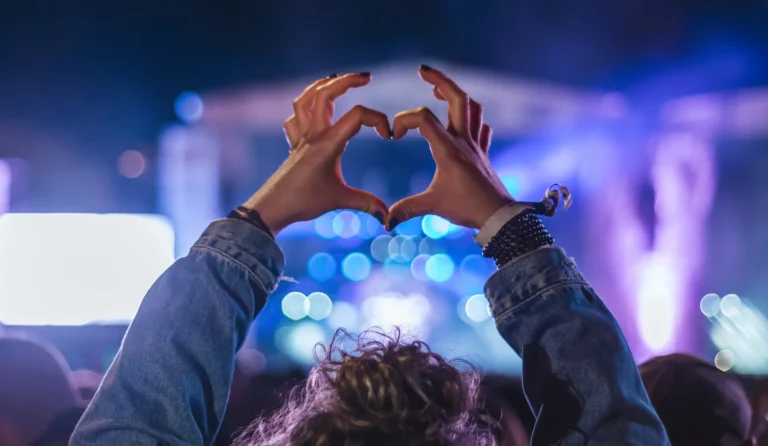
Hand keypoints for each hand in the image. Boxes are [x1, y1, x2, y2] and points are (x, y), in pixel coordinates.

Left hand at [243, 73, 391, 235]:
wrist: (271, 208)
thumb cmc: (303, 203)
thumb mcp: (339, 200)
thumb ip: (366, 203)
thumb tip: (388, 217)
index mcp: (328, 144)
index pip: (357, 116)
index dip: (378, 120)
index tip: (387, 136)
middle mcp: (313, 135)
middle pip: (325, 94)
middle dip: (346, 81)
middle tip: (367, 77)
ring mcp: (300, 138)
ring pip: (305, 99)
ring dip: (321, 85)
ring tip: (337, 79)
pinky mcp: (293, 145)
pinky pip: (294, 118)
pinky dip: (304, 108)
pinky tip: (314, 111)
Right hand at [386, 65, 512, 229]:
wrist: (499, 216)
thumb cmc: (467, 208)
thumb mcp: (433, 206)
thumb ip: (407, 208)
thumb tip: (385, 221)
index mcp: (447, 149)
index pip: (423, 118)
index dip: (404, 120)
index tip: (394, 136)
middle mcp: (463, 141)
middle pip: (456, 98)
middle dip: (439, 80)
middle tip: (422, 70)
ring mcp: (476, 145)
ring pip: (471, 107)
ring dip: (456, 94)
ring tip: (440, 89)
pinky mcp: (483, 153)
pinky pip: (481, 126)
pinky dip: (472, 117)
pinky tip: (464, 120)